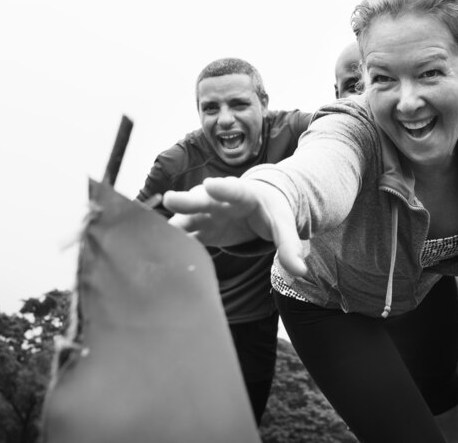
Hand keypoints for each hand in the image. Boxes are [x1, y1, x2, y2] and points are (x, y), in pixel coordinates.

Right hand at [163, 177, 306, 275]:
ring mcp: (208, 214)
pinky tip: (158, 250)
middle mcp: (220, 201)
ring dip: (174, 223)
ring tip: (157, 232)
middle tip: (170, 200)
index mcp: (244, 194)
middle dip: (187, 200)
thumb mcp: (284, 225)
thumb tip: (300, 271)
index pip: (234, 189)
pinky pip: (185, 234)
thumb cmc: (272, 211)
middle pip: (202, 199)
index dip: (222, 188)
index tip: (210, 185)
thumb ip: (290, 246)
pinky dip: (174, 241)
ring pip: (187, 216)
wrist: (261, 207)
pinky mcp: (201, 229)